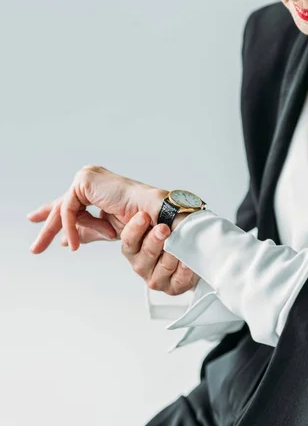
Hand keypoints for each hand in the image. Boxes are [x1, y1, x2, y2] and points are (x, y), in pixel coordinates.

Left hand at [27, 165, 166, 252]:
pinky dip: (72, 227)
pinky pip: (69, 209)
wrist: (155, 216)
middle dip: (49, 227)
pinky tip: (74, 243)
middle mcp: (91, 181)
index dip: (59, 223)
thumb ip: (86, 231)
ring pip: (64, 210)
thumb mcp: (105, 230)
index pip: (72, 205)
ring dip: (67, 231)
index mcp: (98, 189)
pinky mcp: (85, 180)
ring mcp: (88, 178)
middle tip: (35, 248)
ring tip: (59, 247)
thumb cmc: (139, 223)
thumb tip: (68, 241)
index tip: (55, 239)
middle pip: (64, 206)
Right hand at [120, 211, 199, 294]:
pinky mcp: (173, 286)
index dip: (135, 228)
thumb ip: (144, 209)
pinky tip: (187, 262)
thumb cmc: (170, 227)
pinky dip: (184, 271)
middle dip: (155, 240)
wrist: (191, 244)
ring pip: (164, 267)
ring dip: (172, 254)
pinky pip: (178, 281)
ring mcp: (157, 276)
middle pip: (146, 254)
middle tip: (163, 228)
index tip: (144, 216)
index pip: (128, 240)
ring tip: (178, 243)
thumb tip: (133, 203)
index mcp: (133, 247)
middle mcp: (142, 263)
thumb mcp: (153, 211)